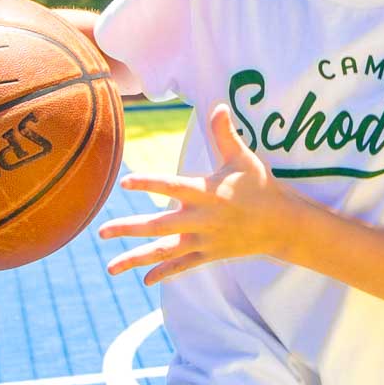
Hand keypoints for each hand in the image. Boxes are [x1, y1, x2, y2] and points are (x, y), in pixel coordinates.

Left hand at [99, 103, 304, 284]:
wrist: (283, 225)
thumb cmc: (261, 186)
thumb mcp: (244, 158)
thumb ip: (225, 134)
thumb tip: (217, 106)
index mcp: (208, 192)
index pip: (173, 186)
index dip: (149, 184)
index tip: (124, 183)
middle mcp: (202, 219)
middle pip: (159, 226)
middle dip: (129, 229)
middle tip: (101, 231)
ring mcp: (204, 240)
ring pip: (165, 251)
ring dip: (136, 259)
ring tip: (110, 267)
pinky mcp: (209, 254)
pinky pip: (183, 266)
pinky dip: (164, 272)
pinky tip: (144, 279)